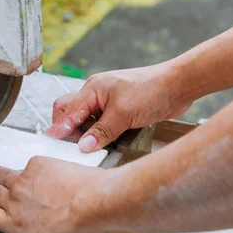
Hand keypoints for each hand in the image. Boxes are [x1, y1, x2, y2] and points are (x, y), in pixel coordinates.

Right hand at [0, 158, 102, 232]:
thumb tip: (49, 223)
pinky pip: (30, 165)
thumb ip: (42, 228)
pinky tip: (33, 166)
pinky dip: (29, 167)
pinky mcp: (36, 165)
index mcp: (17, 225)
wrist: (91, 204)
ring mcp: (23, 181)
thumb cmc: (80, 226)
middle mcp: (15, 202)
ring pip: (4, 175)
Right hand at [47, 63, 190, 151]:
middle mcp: (97, 94)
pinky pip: (103, 124)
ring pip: (88, 120)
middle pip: (72, 113)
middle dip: (70, 130)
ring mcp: (109, 102)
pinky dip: (102, 134)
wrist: (179, 85)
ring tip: (94, 147)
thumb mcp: (123, 113)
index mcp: (93, 89)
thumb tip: (83, 146)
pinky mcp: (120, 110)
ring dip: (88, 134)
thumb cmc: (152, 90)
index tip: (53, 143)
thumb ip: (101, 131)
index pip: (67, 110)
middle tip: (75, 146)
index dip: (60, 128)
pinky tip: (109, 143)